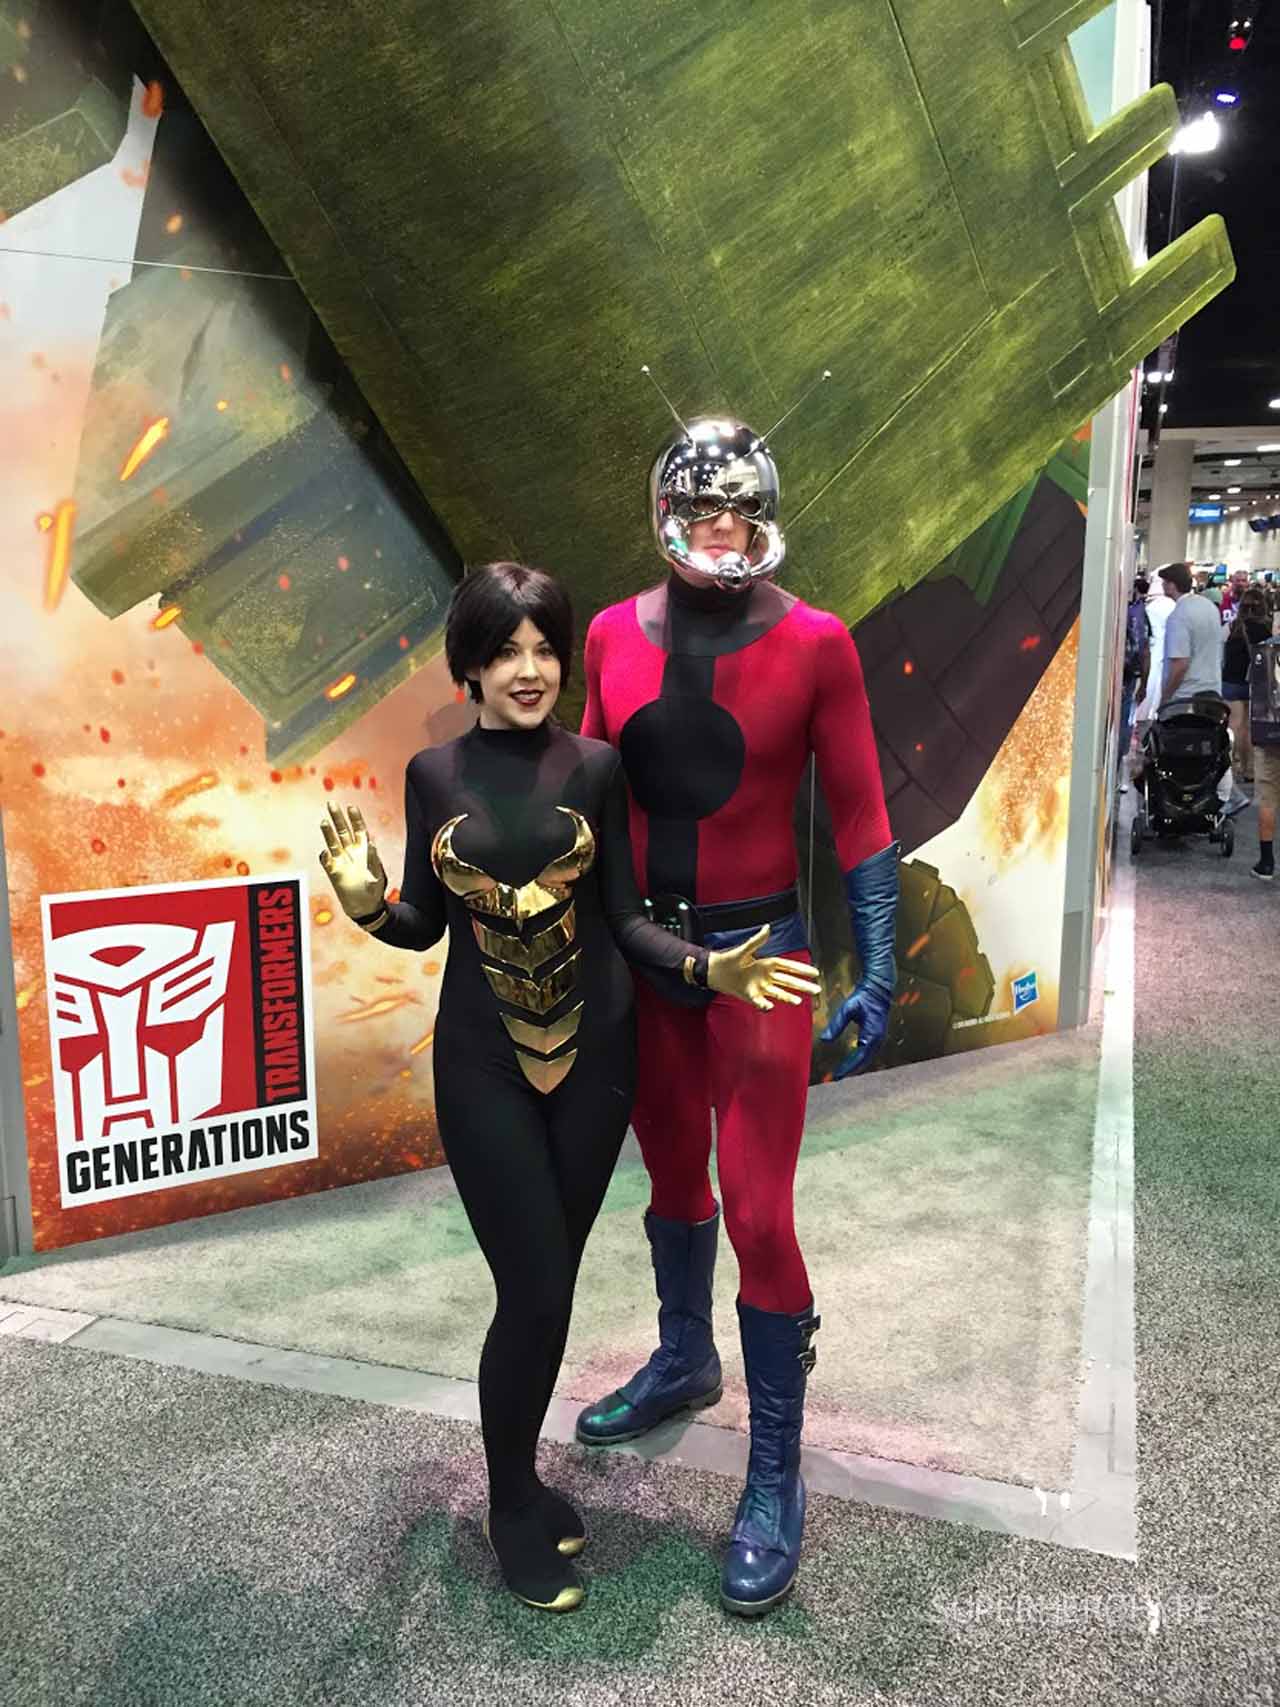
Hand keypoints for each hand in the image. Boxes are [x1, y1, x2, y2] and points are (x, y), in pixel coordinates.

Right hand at [319, 802, 387, 921]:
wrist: (365, 907)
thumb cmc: (375, 889)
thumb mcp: (378, 874)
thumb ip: (374, 859)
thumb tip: (371, 844)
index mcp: (364, 849)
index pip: (359, 829)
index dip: (355, 818)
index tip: (351, 807)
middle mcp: (351, 852)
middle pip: (343, 830)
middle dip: (338, 817)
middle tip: (331, 804)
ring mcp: (341, 860)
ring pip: (333, 842)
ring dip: (328, 832)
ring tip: (324, 821)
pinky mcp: (332, 871)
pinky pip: (325, 860)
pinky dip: (324, 856)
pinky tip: (325, 852)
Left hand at [706, 925, 822, 1011]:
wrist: (715, 973)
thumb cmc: (729, 959)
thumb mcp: (743, 950)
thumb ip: (757, 941)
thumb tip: (767, 927)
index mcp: (767, 964)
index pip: (789, 967)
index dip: (802, 970)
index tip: (815, 973)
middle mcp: (767, 976)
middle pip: (788, 981)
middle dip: (802, 985)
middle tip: (817, 990)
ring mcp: (761, 987)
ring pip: (779, 993)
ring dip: (789, 997)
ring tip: (800, 1001)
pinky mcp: (751, 996)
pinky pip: (761, 1002)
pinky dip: (765, 1005)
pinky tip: (770, 1007)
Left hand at [819, 980, 892, 1078]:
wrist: (878, 987)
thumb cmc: (863, 997)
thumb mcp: (847, 1010)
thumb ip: (836, 1025)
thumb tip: (823, 1040)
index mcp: (872, 1035)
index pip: (859, 1058)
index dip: (847, 1068)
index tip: (836, 1076)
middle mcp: (878, 1039)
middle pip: (864, 1061)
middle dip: (850, 1069)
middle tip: (836, 1077)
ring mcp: (879, 1037)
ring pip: (867, 1057)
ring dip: (855, 1065)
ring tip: (841, 1071)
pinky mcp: (876, 1034)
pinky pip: (867, 1051)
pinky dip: (859, 1058)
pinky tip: (850, 1060)